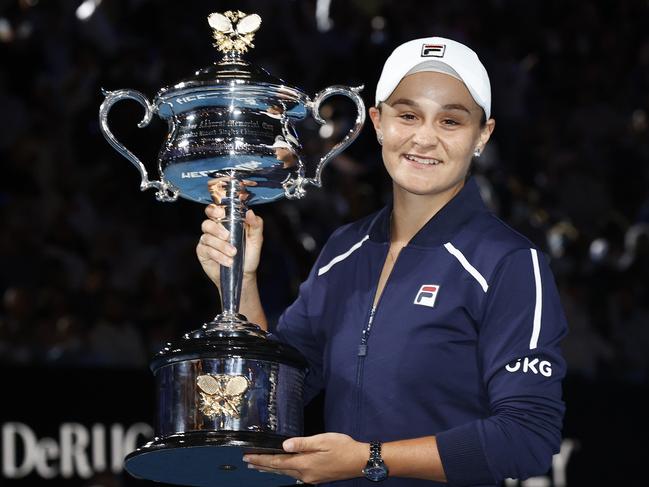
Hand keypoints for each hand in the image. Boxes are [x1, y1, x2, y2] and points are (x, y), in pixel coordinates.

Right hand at [196, 204, 263, 287]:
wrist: (243, 275)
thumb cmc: (249, 255)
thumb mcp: (256, 240)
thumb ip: (256, 224)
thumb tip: (249, 212)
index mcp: (226, 222)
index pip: (214, 210)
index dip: (214, 210)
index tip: (222, 213)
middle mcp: (214, 230)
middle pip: (207, 223)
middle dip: (216, 229)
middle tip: (228, 236)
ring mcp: (207, 241)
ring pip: (207, 237)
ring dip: (221, 245)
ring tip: (233, 253)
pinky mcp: (203, 252)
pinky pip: (206, 249)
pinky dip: (217, 255)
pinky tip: (227, 261)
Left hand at [243, 433, 367, 484]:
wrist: (360, 461)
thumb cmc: (343, 448)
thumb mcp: (323, 440)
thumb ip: (302, 443)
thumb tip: (284, 445)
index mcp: (305, 464)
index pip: (277, 462)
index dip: (261, 460)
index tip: (248, 457)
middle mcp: (305, 474)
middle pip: (279, 470)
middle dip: (262, 465)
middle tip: (248, 462)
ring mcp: (311, 478)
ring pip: (286, 474)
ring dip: (271, 470)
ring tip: (259, 467)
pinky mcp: (316, 478)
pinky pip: (295, 475)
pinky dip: (284, 471)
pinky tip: (282, 470)